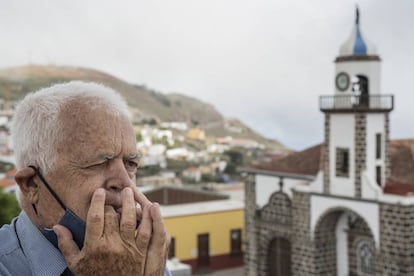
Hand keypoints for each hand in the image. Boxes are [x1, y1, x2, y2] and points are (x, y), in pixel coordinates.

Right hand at [53, 187, 169, 275]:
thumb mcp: (76, 264)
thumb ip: (66, 244)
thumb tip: (57, 226)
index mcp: (94, 246)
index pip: (96, 218)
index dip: (98, 202)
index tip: (100, 191)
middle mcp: (111, 246)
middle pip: (112, 217)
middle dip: (113, 203)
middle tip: (113, 194)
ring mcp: (127, 249)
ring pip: (130, 220)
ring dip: (130, 204)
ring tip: (129, 192)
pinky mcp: (140, 253)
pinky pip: (145, 232)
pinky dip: (147, 219)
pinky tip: (147, 207)